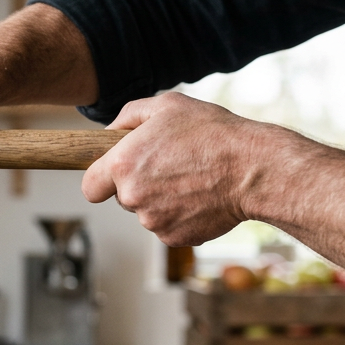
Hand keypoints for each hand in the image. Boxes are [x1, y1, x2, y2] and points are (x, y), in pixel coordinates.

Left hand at [84, 92, 278, 245]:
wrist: (254, 170)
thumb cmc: (212, 133)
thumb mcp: (168, 106)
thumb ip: (129, 116)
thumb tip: (110, 131)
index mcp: (123, 165)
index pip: (90, 186)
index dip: (100, 180)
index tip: (114, 175)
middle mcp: (132, 197)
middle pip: (122, 198)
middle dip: (139, 185)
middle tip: (170, 166)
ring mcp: (152, 222)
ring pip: (146, 213)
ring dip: (161, 200)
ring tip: (191, 179)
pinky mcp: (173, 239)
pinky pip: (168, 227)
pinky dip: (180, 215)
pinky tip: (201, 196)